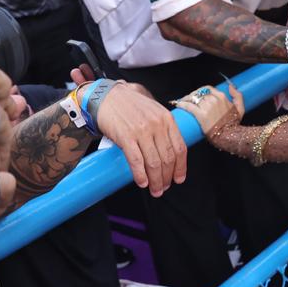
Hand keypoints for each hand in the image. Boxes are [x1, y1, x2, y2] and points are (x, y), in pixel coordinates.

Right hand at [95, 81, 186, 197]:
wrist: (106, 96)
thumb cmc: (130, 105)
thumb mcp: (153, 111)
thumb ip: (163, 127)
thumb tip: (170, 150)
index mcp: (166, 119)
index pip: (180, 148)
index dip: (181, 167)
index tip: (179, 178)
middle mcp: (157, 125)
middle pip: (168, 158)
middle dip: (167, 177)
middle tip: (164, 188)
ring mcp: (141, 131)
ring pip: (154, 163)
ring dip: (156, 181)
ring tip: (155, 190)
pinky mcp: (126, 137)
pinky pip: (136, 161)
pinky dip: (140, 175)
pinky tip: (142, 182)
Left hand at [181, 83, 244, 140]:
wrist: (229, 136)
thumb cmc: (234, 124)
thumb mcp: (240, 108)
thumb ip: (238, 96)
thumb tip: (230, 87)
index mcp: (221, 97)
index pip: (207, 89)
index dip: (200, 91)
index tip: (196, 95)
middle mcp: (214, 99)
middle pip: (198, 93)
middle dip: (192, 95)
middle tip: (187, 99)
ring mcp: (207, 107)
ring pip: (193, 98)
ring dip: (185, 99)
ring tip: (181, 102)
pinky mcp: (200, 115)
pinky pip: (188, 106)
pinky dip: (182, 104)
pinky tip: (177, 104)